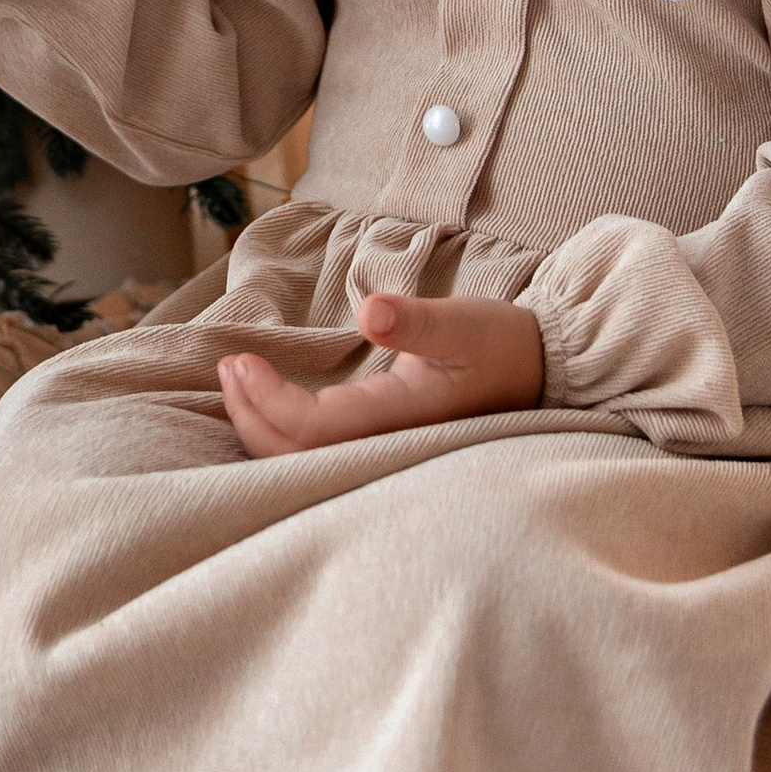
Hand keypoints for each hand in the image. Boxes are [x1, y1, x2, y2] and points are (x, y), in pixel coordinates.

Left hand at [218, 293, 543, 456]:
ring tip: (235, 381)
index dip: (268, 401)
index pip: (314, 429)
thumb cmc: (503, 345)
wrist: (543, 372)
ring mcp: (385, 449)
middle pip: (297, 455)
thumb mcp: (465, 324)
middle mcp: (388, 444)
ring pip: (305, 459)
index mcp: (402, 418)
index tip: (240, 361)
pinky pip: (320, 450)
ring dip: (261, 425)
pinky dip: (282, 429)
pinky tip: (264, 402)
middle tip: (227, 368)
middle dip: (251, 415)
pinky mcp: (384, 442)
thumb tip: (373, 312)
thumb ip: (419, 321)